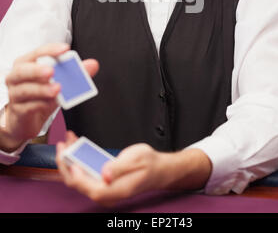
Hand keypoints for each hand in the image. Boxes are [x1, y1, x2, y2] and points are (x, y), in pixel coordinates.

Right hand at [2, 44, 98, 151]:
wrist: (26, 120)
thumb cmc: (41, 95)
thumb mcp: (59, 82)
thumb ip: (76, 73)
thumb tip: (93, 64)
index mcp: (26, 63)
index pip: (37, 52)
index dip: (50, 50)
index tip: (65, 49)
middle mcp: (16, 77)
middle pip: (22, 70)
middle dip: (37, 70)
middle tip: (52, 71)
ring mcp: (15, 94)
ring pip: (25, 89)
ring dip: (41, 89)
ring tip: (56, 88)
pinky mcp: (18, 111)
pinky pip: (27, 107)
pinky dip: (40, 104)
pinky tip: (49, 103)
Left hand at [56, 132, 211, 206]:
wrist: (159, 169)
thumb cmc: (150, 164)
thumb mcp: (137, 160)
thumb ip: (119, 167)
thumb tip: (104, 174)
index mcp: (114, 190)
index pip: (87, 187)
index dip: (75, 173)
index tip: (69, 156)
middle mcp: (107, 192)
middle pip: (78, 184)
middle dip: (66, 164)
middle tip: (62, 145)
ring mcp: (104, 188)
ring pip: (79, 177)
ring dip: (70, 159)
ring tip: (68, 141)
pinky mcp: (103, 181)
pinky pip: (86, 173)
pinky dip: (78, 159)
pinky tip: (77, 146)